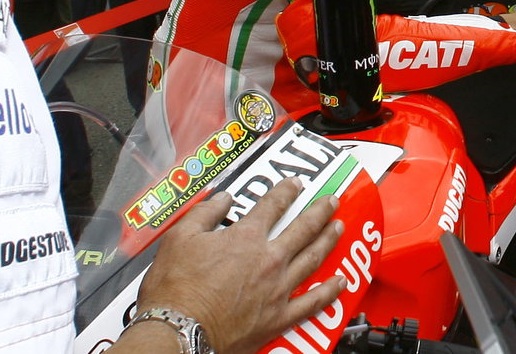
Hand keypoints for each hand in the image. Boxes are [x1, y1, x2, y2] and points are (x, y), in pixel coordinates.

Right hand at [122, 179, 342, 353]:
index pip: (273, 205)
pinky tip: (340, 282)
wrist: (178, 332)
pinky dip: (329, 291)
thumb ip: (204, 213)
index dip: (286, 191)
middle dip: (320, 211)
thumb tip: (221, 199)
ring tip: (339, 228)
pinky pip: (312, 302)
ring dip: (329, 240)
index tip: (295, 184)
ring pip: (313, 258)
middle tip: (332, 200)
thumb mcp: (179, 239)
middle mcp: (268, 260)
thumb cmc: (175, 290)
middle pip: (303, 228)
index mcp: (246, 238)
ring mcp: (277, 289)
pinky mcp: (278, 317)